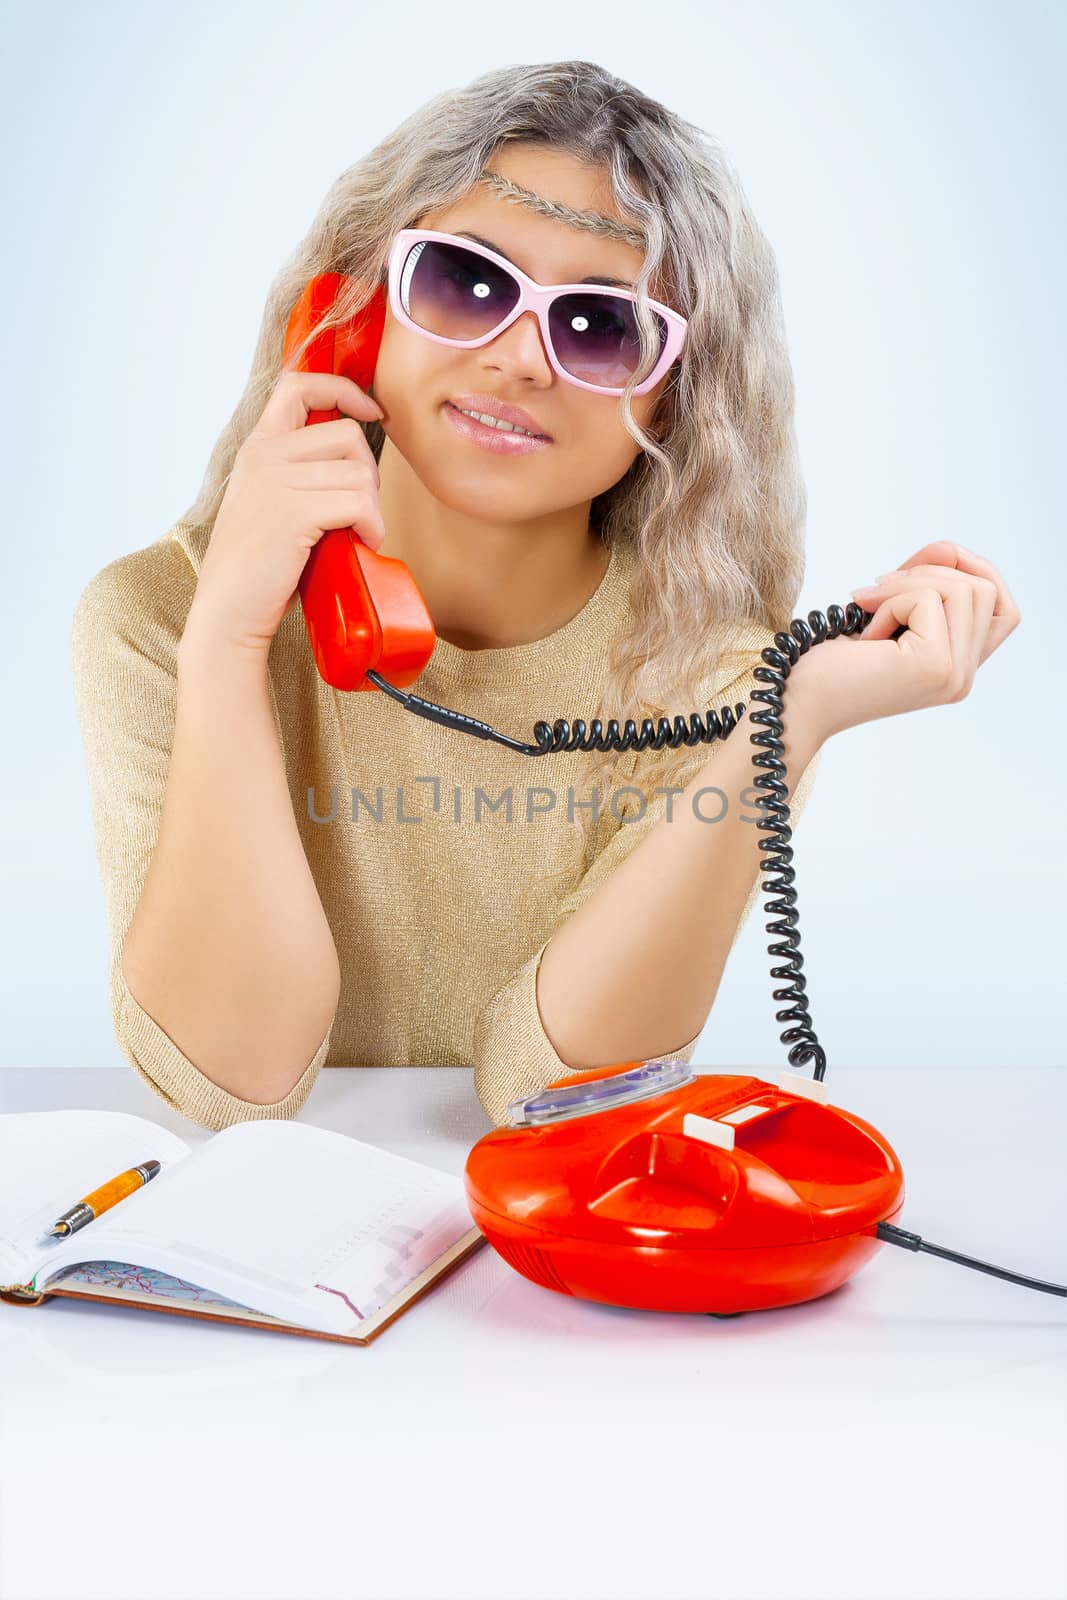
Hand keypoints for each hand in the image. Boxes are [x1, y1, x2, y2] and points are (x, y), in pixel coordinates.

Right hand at [181, 370, 385, 658]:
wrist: (228, 614)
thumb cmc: (259, 570)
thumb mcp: (271, 506)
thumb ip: (300, 476)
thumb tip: (356, 463)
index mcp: (257, 449)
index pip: (299, 385)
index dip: (343, 389)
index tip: (371, 410)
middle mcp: (263, 456)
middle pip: (347, 434)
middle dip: (369, 473)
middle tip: (360, 511)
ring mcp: (276, 482)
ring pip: (359, 472)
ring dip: (372, 507)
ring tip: (356, 533)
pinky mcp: (293, 513)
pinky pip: (359, 503)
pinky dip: (372, 526)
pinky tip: (362, 543)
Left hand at [783, 540, 1020, 742]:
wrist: (796, 702)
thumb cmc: (831, 665)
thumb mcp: (890, 613)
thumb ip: (927, 585)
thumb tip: (949, 548)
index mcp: (958, 669)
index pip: (1005, 611)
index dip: (976, 571)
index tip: (930, 559)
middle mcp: (964, 678)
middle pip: (984, 589)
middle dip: (929, 570)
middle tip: (879, 587)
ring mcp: (954, 674)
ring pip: (962, 588)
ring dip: (906, 584)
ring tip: (869, 609)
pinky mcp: (935, 665)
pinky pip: (928, 598)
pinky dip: (890, 601)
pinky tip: (866, 634)